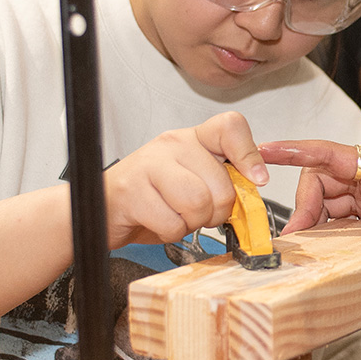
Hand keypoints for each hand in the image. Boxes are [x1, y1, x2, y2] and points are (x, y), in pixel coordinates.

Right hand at [105, 111, 266, 247]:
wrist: (103, 208)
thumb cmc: (152, 197)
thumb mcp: (193, 180)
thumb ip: (223, 179)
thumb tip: (255, 186)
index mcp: (192, 139)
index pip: (230, 127)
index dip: (249, 155)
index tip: (257, 180)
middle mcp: (172, 145)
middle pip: (221, 183)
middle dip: (216, 211)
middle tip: (200, 213)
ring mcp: (150, 165)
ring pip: (198, 203)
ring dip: (193, 222)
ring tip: (177, 216)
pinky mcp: (132, 192)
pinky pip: (172, 223)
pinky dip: (171, 233)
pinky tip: (159, 222)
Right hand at [261, 139, 360, 294]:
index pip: (333, 155)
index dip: (297, 151)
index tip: (265, 150)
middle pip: (323, 184)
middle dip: (304, 207)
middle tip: (297, 241)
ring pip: (332, 206)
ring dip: (315, 224)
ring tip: (302, 252)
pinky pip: (347, 225)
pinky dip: (332, 237)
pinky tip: (324, 257)